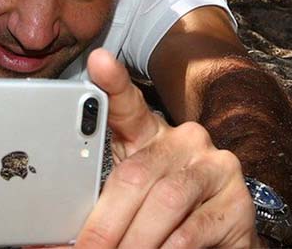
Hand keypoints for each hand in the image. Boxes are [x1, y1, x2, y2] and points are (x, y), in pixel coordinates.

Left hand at [32, 49, 259, 248]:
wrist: (217, 237)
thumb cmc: (158, 214)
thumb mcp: (126, 198)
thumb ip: (98, 202)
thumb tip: (54, 234)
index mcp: (147, 133)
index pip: (126, 104)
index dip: (112, 82)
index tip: (98, 62)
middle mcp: (184, 141)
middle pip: (136, 174)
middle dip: (105, 223)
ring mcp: (214, 167)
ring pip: (165, 202)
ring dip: (134, 240)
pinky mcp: (237, 202)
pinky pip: (193, 229)